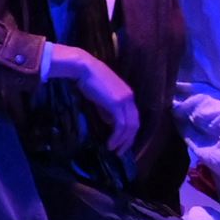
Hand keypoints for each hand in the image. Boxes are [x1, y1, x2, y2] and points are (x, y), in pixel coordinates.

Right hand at [45, 43, 139, 157]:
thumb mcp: (102, 98)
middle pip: (135, 124)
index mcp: (128, 95)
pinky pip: (121, 125)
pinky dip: (117, 137)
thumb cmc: (90, 80)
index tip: (122, 142)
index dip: (129, 132)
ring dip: (123, 141)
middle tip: (121, 152)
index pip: (134, 117)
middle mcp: (130, 98)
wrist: (84, 68)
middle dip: (129, 140)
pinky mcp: (116, 104)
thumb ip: (108, 110)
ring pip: (130, 127)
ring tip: (114, 150)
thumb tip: (111, 123)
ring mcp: (124, 101)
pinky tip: (110, 144)